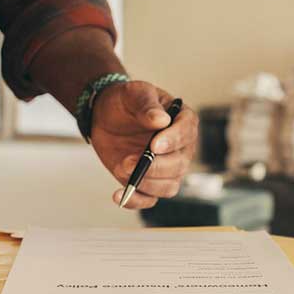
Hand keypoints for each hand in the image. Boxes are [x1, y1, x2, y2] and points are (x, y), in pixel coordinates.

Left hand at [90, 80, 198, 208]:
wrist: (107, 116)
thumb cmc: (126, 101)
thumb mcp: (133, 93)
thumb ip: (146, 104)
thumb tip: (161, 120)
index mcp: (183, 120)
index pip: (187, 132)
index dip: (173, 141)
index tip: (154, 145)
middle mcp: (181, 147)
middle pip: (179, 164)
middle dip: (155, 167)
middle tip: (129, 161)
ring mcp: (167, 168)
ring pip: (168, 186)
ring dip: (146, 184)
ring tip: (122, 170)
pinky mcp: (150, 182)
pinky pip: (150, 199)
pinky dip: (136, 200)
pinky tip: (119, 195)